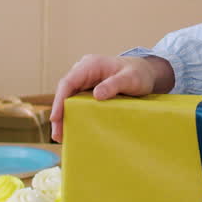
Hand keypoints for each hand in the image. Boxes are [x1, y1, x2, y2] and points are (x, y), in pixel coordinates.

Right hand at [49, 55, 174, 141]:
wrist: (146, 73)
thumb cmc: (139, 73)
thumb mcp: (131, 78)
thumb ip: (114, 85)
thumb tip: (96, 95)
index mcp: (90, 65)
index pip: (68, 82)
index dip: (59, 100)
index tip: (55, 117)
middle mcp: (83, 71)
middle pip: (65, 93)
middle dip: (59, 113)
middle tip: (58, 135)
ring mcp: (85, 81)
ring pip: (68, 99)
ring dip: (64, 117)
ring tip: (62, 137)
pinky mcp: (88, 90)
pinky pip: (76, 103)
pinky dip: (73, 115)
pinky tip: (73, 129)